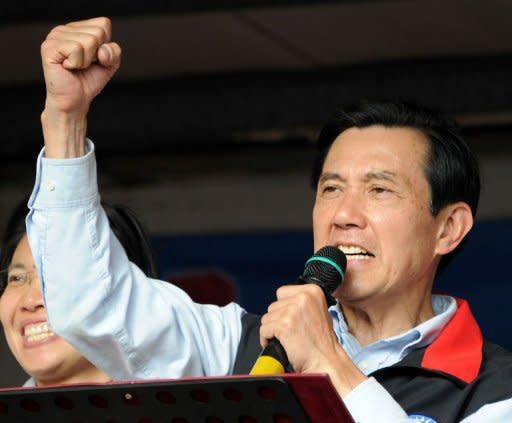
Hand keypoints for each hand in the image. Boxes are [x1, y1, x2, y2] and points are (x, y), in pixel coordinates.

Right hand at [40, 17, 120, 157]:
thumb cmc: (88, 81)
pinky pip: (77, 48)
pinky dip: (78, 63)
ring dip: (87, 60)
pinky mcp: (49, 47)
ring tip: (76, 67)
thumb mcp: (110, 64)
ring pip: (89, 40)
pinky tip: (68, 67)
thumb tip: (101, 50)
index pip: (103, 24)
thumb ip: (114, 51)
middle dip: (97, 55)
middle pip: (98, 32)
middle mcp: (64, 29)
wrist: (75, 101)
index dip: (105, 46)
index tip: (95, 59)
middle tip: (84, 65)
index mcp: (77, 29)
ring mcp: (55, 36)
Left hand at [260, 284, 366, 396]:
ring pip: (267, 318)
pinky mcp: (283, 324)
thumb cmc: (323, 342)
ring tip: (285, 338)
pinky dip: (267, 339)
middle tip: (289, 331)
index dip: (283, 307)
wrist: (326, 361)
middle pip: (273, 305)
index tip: (288, 317)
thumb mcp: (319, 311)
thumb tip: (286, 302)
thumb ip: (303, 303)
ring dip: (272, 330)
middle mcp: (303, 297)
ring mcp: (292, 310)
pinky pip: (264, 329)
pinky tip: (279, 344)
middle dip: (277, 319)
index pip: (282, 292)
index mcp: (313, 291)